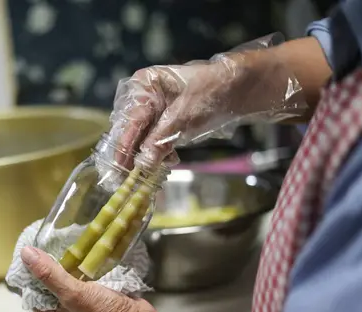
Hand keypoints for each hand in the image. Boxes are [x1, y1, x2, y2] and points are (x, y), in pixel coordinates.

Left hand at [21, 246, 155, 311]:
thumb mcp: (72, 293)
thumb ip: (49, 274)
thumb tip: (25, 253)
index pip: (32, 292)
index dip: (29, 273)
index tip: (29, 250)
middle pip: (49, 285)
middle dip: (48, 266)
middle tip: (46, 242)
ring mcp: (80, 304)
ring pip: (66, 280)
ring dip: (65, 265)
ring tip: (61, 243)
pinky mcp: (96, 296)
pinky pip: (82, 279)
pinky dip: (81, 267)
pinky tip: (81, 253)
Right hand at [110, 36, 305, 165]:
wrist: (243, 87)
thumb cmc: (213, 92)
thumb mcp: (184, 117)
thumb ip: (160, 141)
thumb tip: (141, 165)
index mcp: (144, 84)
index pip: (128, 120)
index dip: (123, 146)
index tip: (118, 168)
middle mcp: (143, 95)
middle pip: (130, 130)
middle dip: (134, 153)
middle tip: (130, 177)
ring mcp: (154, 108)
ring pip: (142, 138)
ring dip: (149, 155)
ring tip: (158, 167)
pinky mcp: (165, 120)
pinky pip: (154, 140)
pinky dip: (160, 152)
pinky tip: (171, 158)